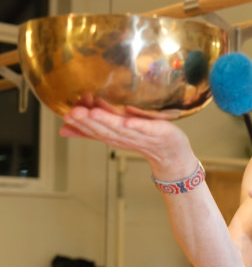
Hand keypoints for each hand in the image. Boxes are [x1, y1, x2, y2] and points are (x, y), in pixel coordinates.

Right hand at [60, 105, 193, 174]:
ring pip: (121, 129)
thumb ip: (91, 131)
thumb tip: (64, 127)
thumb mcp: (115, 134)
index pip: (94, 130)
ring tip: (92, 112)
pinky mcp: (159, 132)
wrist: (171, 154)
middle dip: (88, 121)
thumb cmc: (143, 140)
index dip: (80, 124)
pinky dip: (137, 126)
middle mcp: (126, 137)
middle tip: (74, 112)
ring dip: (107, 121)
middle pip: (105, 130)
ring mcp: (142, 135)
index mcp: (114, 136)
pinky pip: (147, 129)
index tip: (67, 114)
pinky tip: (127, 121)